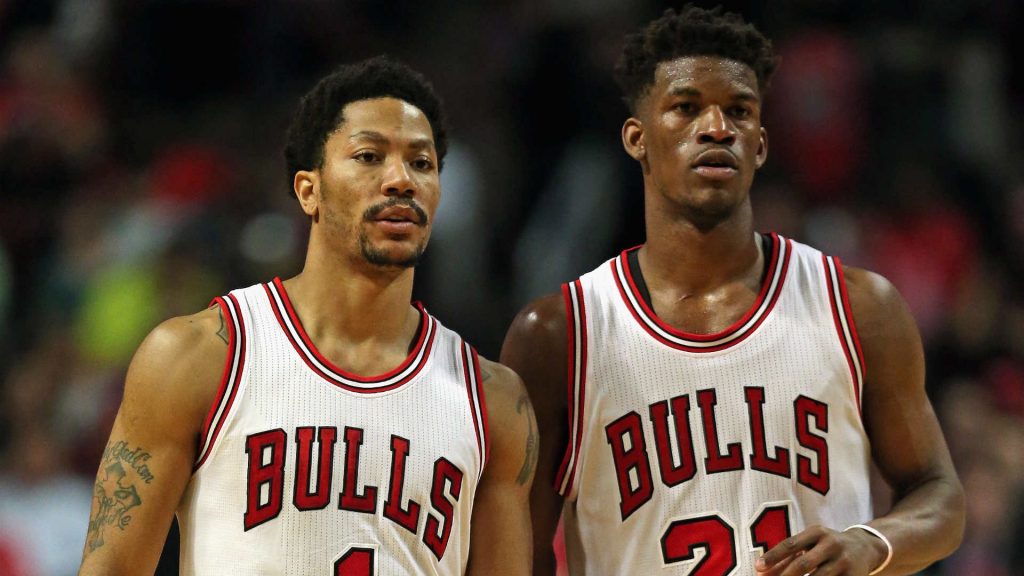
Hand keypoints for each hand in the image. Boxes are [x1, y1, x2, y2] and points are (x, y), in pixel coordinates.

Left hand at [754, 525, 886, 574]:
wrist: (865, 547)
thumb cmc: (826, 546)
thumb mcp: (810, 544)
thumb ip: (788, 557)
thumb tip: (762, 572)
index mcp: (817, 532)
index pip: (790, 544)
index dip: (773, 556)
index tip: (758, 567)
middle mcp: (831, 544)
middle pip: (803, 564)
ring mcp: (844, 561)